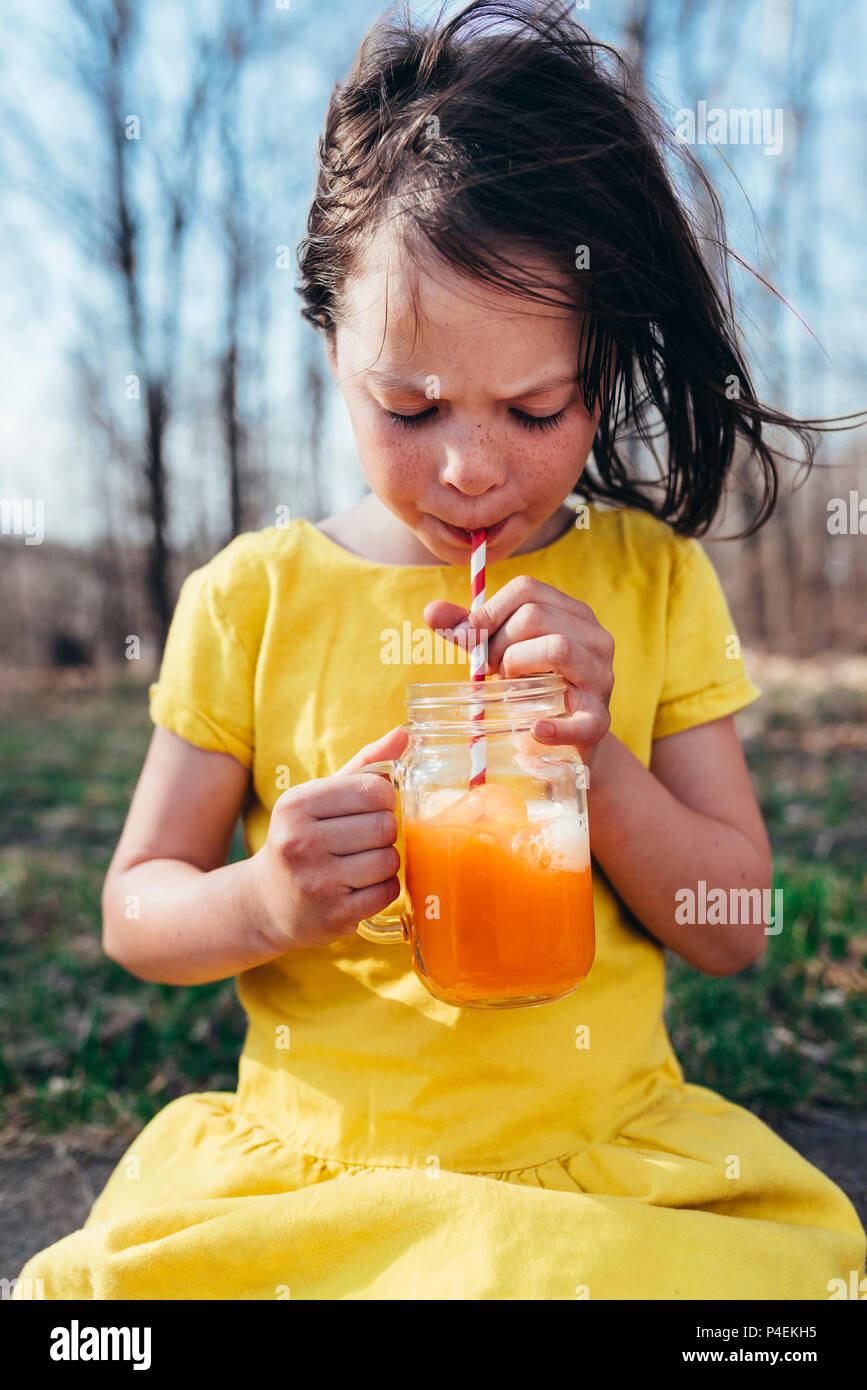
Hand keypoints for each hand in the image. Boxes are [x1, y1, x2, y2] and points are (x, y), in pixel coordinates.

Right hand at [249, 725, 408, 948]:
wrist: (264, 903)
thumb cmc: (302, 840)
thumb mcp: (320, 799)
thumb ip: (364, 765)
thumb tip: (404, 733)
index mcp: (296, 805)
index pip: (374, 790)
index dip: (385, 799)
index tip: (370, 810)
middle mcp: (300, 842)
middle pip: (385, 826)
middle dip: (385, 833)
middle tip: (366, 841)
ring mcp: (316, 882)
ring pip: (389, 860)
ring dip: (385, 862)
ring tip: (362, 864)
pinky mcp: (333, 915)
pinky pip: (387, 893)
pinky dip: (383, 889)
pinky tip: (361, 887)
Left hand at [424, 576, 613, 766]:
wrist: (566, 741)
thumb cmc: (533, 687)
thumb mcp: (501, 653)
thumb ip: (470, 632)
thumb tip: (430, 611)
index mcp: (573, 613)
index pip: (526, 589)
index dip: (489, 612)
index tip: (472, 639)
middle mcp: (596, 637)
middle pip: (535, 615)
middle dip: (499, 643)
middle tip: (492, 669)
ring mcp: (602, 677)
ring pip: (558, 648)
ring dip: (518, 666)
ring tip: (511, 686)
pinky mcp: (600, 720)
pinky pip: (582, 720)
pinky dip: (556, 727)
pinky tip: (535, 730)